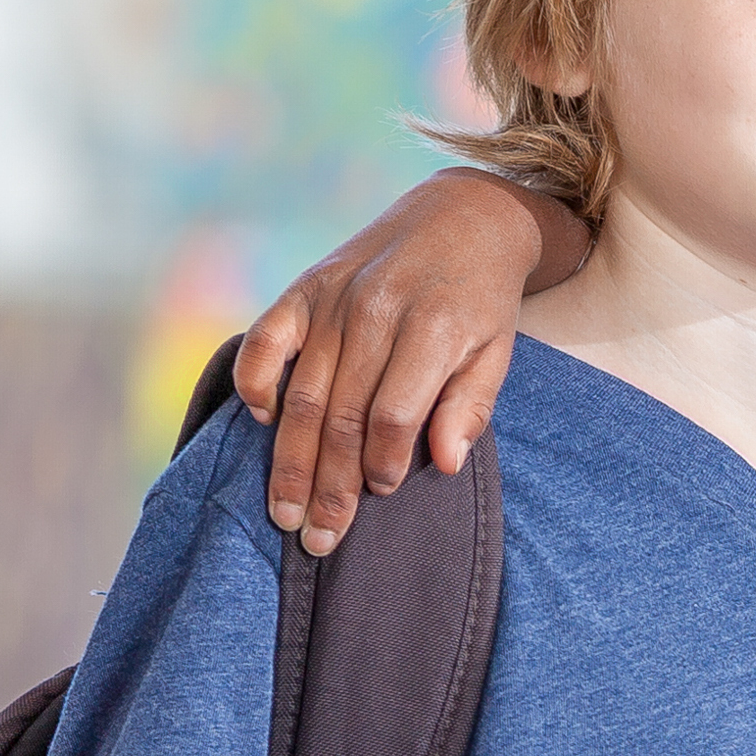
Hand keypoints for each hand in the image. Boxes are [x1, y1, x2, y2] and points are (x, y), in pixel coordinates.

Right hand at [233, 168, 588, 556]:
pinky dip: (258, 380)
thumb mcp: (498, 350)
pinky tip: (260, 422)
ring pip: (302, 392)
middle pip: (341, 414)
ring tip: (283, 509)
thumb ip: (470, 406)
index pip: (394, 415)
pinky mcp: (305, 288)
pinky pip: (267, 339)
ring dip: (288, 458)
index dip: (383, 463)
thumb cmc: (483, 299)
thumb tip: (445, 464)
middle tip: (317, 539)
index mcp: (432, 328)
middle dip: (327, 484)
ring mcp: (334, 298)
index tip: (382, 495)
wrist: (463, 217)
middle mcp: (376, 312)